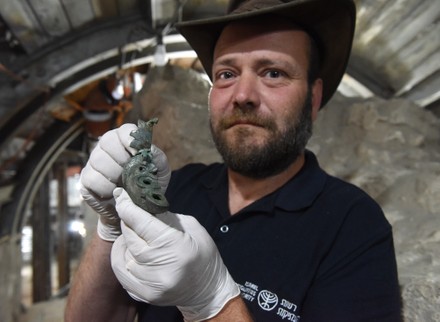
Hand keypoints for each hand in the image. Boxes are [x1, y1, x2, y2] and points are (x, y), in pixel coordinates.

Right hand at [80, 124, 170, 240]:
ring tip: (123, 185)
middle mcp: (107, 147)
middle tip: (130, 174)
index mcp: (126, 141)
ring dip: (113, 175)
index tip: (137, 154)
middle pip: (107, 142)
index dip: (130, 140)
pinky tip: (113, 193)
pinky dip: (105, 188)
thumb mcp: (159, 173)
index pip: (125, 130)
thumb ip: (158, 159)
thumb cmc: (147, 185)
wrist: (134, 209)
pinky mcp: (86, 178)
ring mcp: (94, 162)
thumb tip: (150, 150)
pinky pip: (91, 179)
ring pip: (97, 160)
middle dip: (121, 160)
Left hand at [111, 188, 239, 320]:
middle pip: (130, 237)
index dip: (127, 207)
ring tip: (134, 234)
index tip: (120, 195)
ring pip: (123, 255)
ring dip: (125, 241)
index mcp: (175, 246)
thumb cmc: (203, 255)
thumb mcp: (192, 228)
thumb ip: (166, 217)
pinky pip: (121, 273)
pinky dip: (122, 258)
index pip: (142, 223)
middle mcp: (160, 268)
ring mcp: (150, 285)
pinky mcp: (143, 296)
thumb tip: (143, 207)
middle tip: (128, 211)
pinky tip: (131, 252)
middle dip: (127, 221)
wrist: (208, 291)